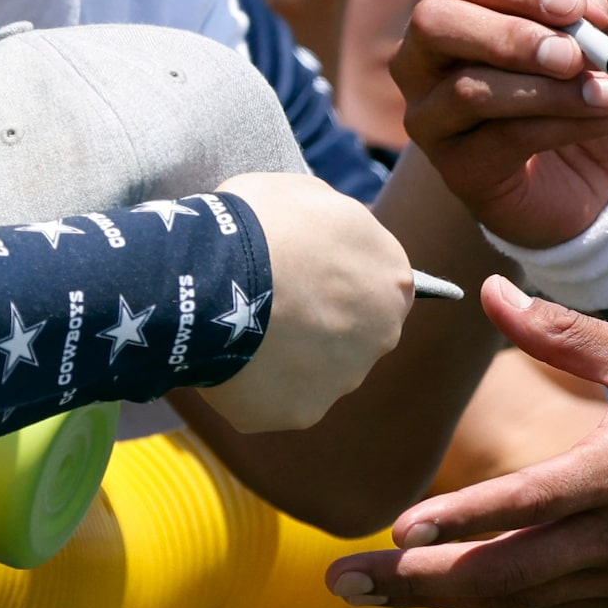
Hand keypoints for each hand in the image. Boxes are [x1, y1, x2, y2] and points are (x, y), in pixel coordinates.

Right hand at [199, 172, 414, 432]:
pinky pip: (277, 400)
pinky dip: (255, 385)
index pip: (376, 285)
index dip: (338, 280)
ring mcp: (343, 379)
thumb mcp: (308, 196)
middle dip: (318, 324)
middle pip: (353, 334)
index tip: (307, 278)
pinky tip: (230, 360)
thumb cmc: (260, 224)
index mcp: (393, 277)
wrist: (214, 278)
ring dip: (288, 357)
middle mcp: (382, 334)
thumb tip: (326, 236)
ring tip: (244, 333)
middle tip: (272, 307)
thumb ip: (332, 224)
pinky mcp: (301, 411)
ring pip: (316, 371)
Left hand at [329, 278, 607, 607]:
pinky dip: (502, 596)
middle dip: (419, 582)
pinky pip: (556, 603)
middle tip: (346, 580)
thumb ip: (562, 333)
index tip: (396, 527)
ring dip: (446, 596)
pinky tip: (453, 584)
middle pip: (506, 576)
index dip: (460, 519)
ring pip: (522, 600)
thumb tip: (490, 290)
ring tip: (375, 589)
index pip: (526, 503)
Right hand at [395, 0, 607, 248]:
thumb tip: (590, 3)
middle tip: (574, 54)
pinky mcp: (455, 168)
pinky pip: (503, 140)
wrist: (592, 171)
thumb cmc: (579, 84)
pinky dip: (565, 124)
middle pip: (436, 24)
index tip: (574, 7)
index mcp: (456, 7)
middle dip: (510, 36)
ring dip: (551, 90)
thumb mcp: (599, 34)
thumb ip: (595, 4)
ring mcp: (429, 117)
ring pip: (470, 90)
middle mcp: (422, 59)